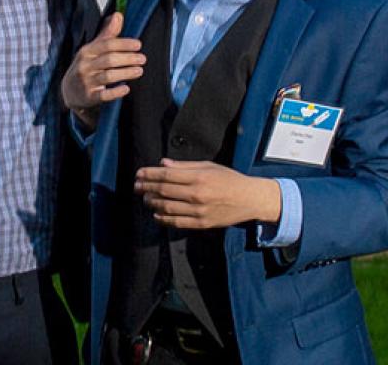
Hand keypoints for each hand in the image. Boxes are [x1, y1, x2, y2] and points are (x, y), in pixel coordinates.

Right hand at [61, 12, 143, 126]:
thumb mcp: (93, 49)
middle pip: (109, 60)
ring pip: (108, 76)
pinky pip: (103, 95)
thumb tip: (118, 14)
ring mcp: (86, 82)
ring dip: (126, 73)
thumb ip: (107, 34)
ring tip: (139, 71)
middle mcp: (84, 66)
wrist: (69, 92)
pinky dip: (116, 92)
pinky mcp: (88, 97)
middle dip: (128, 58)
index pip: (107, 44)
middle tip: (143, 59)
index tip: (138, 45)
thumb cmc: (86, 67)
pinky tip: (126, 88)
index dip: (124, 44)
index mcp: (86, 51)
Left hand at [135, 159, 281, 229]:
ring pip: (166, 208)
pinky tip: (156, 214)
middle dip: (146, 188)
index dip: (149, 174)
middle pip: (163, 191)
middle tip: (136, 186)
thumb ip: (184, 166)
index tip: (138, 173)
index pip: (166, 175)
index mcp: (199, 177)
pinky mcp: (202, 224)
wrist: (250, 199)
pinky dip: (162, 219)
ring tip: (145, 198)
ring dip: (152, 203)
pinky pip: (176, 223)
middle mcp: (197, 194)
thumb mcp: (209, 166)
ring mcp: (199, 211)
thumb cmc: (229, 179)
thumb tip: (162, 164)